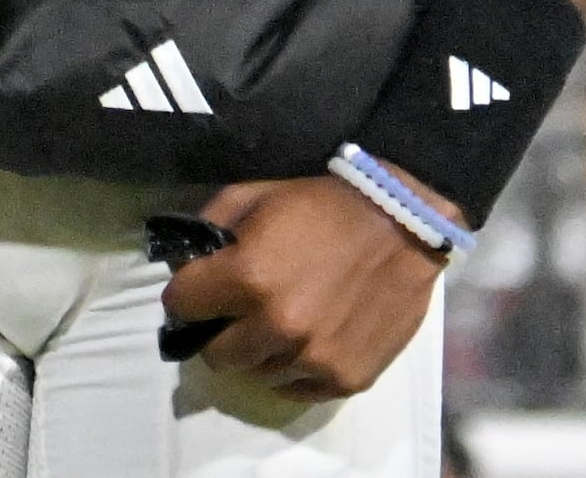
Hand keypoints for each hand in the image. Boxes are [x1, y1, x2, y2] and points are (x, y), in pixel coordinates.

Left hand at [158, 174, 445, 402]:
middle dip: (218, 331)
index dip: (186, 293)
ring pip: (256, 374)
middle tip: (237, 313)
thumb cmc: (326, 205)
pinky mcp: (344, 378)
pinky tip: (306, 341)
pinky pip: (296, 390)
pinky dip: (293, 371)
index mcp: (248, 276)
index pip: (181, 304)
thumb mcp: (257, 195)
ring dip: (259, 352)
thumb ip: (211, 226)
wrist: (404, 224)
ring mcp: (312, 358)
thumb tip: (184, 263)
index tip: (198, 289)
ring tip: (280, 323)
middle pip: (215, 355)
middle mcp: (277, 325)